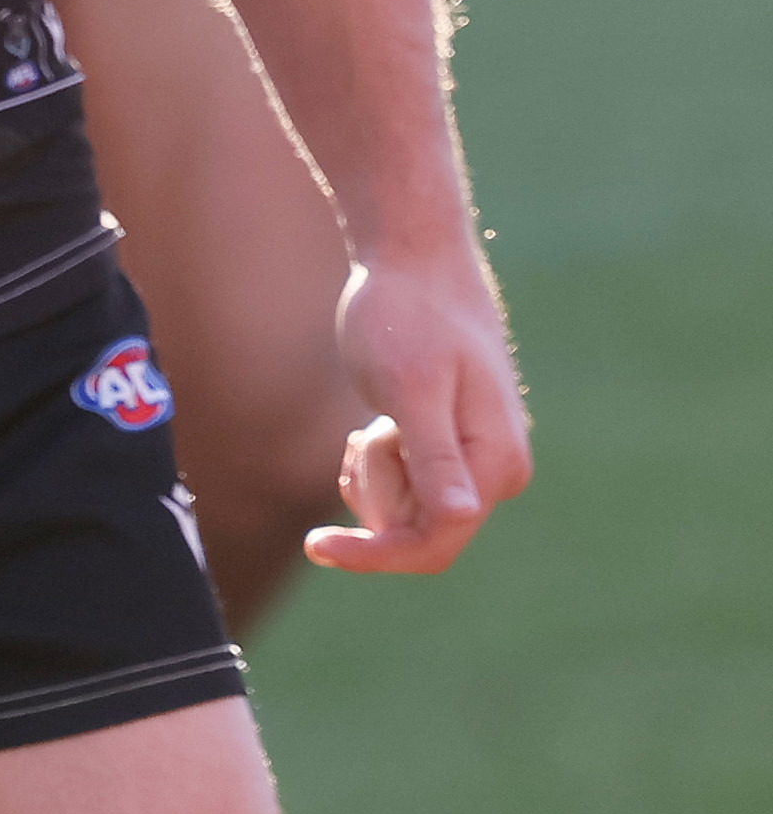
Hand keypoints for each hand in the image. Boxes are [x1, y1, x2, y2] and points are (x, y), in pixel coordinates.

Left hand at [306, 244, 530, 574]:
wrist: (413, 259)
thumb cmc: (407, 315)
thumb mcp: (411, 386)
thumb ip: (434, 454)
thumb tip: (460, 515)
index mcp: (495, 464)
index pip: (435, 544)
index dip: (377, 554)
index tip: (317, 546)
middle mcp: (495, 472)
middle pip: (414, 529)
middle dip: (374, 487)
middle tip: (367, 427)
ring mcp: (474, 461)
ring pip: (404, 508)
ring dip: (373, 470)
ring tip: (376, 415)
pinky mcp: (449, 446)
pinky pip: (403, 484)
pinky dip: (376, 459)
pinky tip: (376, 419)